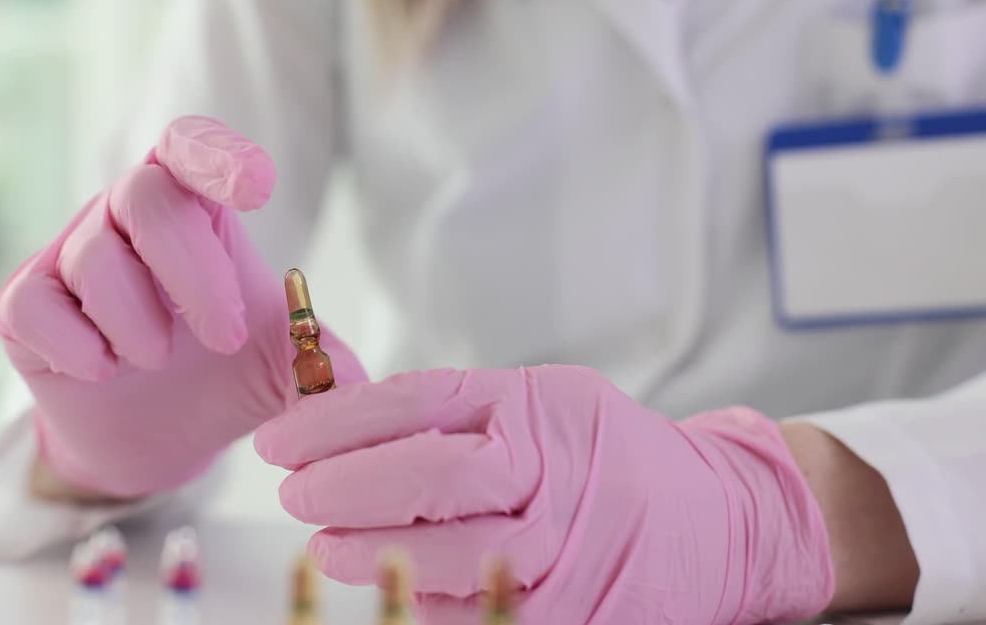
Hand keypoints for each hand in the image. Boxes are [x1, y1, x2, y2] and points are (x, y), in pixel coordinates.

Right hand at [0, 116, 364, 498]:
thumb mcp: (283, 368)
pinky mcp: (24, 306)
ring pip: (93, 255)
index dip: (214, 154)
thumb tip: (361, 390)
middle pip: (144, 195)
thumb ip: (321, 366)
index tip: (254, 186)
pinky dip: (77, 346)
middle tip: (224, 339)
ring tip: (157, 361)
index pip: (190, 148)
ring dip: (137, 320)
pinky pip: (35, 305)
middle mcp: (126, 216)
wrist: (158, 439)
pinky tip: (104, 372)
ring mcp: (70, 257)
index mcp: (194, 208)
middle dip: (191, 271)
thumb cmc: (223, 375)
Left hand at [255, 366, 833, 623]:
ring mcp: (563, 549)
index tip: (282, 440)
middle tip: (295, 494)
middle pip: (424, 476)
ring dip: (367, 553)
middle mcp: (553, 472)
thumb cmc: (614, 455)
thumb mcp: (544, 401)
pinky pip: (476, 612)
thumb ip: (457, 410)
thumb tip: (341, 425)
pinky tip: (388, 587)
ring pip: (443, 556)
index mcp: (536, 406)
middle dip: (341, 487)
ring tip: (325, 546)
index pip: (414, 404)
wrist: (723, 520)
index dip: (333, 424)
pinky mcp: (571, 613)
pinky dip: (419, 601)